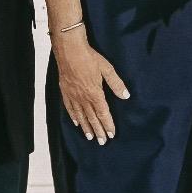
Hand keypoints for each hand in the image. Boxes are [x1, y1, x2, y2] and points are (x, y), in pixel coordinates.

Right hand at [54, 30, 129, 145]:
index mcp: (95, 94)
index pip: (103, 114)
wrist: (69, 51)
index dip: (108, 125)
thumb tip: (126, 96)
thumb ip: (116, 84)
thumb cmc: (90, 58)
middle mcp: (83, 98)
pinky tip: (76, 122)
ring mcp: (73, 96)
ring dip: (86, 127)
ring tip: (90, 137)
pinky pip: (69, 108)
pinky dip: (73, 117)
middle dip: (98, 130)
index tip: (111, 135)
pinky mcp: (65, 92)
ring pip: (80, 116)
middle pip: (92, 118)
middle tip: (101, 142)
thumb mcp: (107, 69)